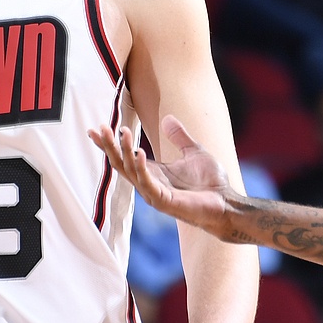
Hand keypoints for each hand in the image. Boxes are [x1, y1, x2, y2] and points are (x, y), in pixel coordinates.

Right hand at [89, 117, 236, 237]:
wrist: (227, 203)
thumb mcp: (194, 152)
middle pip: (121, 164)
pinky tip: (138, 153)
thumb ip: (180, 137)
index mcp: (153, 173)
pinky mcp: (165, 202)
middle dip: (110, 146)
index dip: (109, 144)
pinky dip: (141, 168)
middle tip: (101, 128)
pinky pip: (148, 183)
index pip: (124, 157)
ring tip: (122, 132)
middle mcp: (149, 184)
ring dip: (125, 152)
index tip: (95, 130)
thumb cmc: (211, 183)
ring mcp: (155, 194)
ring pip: (131, 172)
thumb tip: (167, 119)